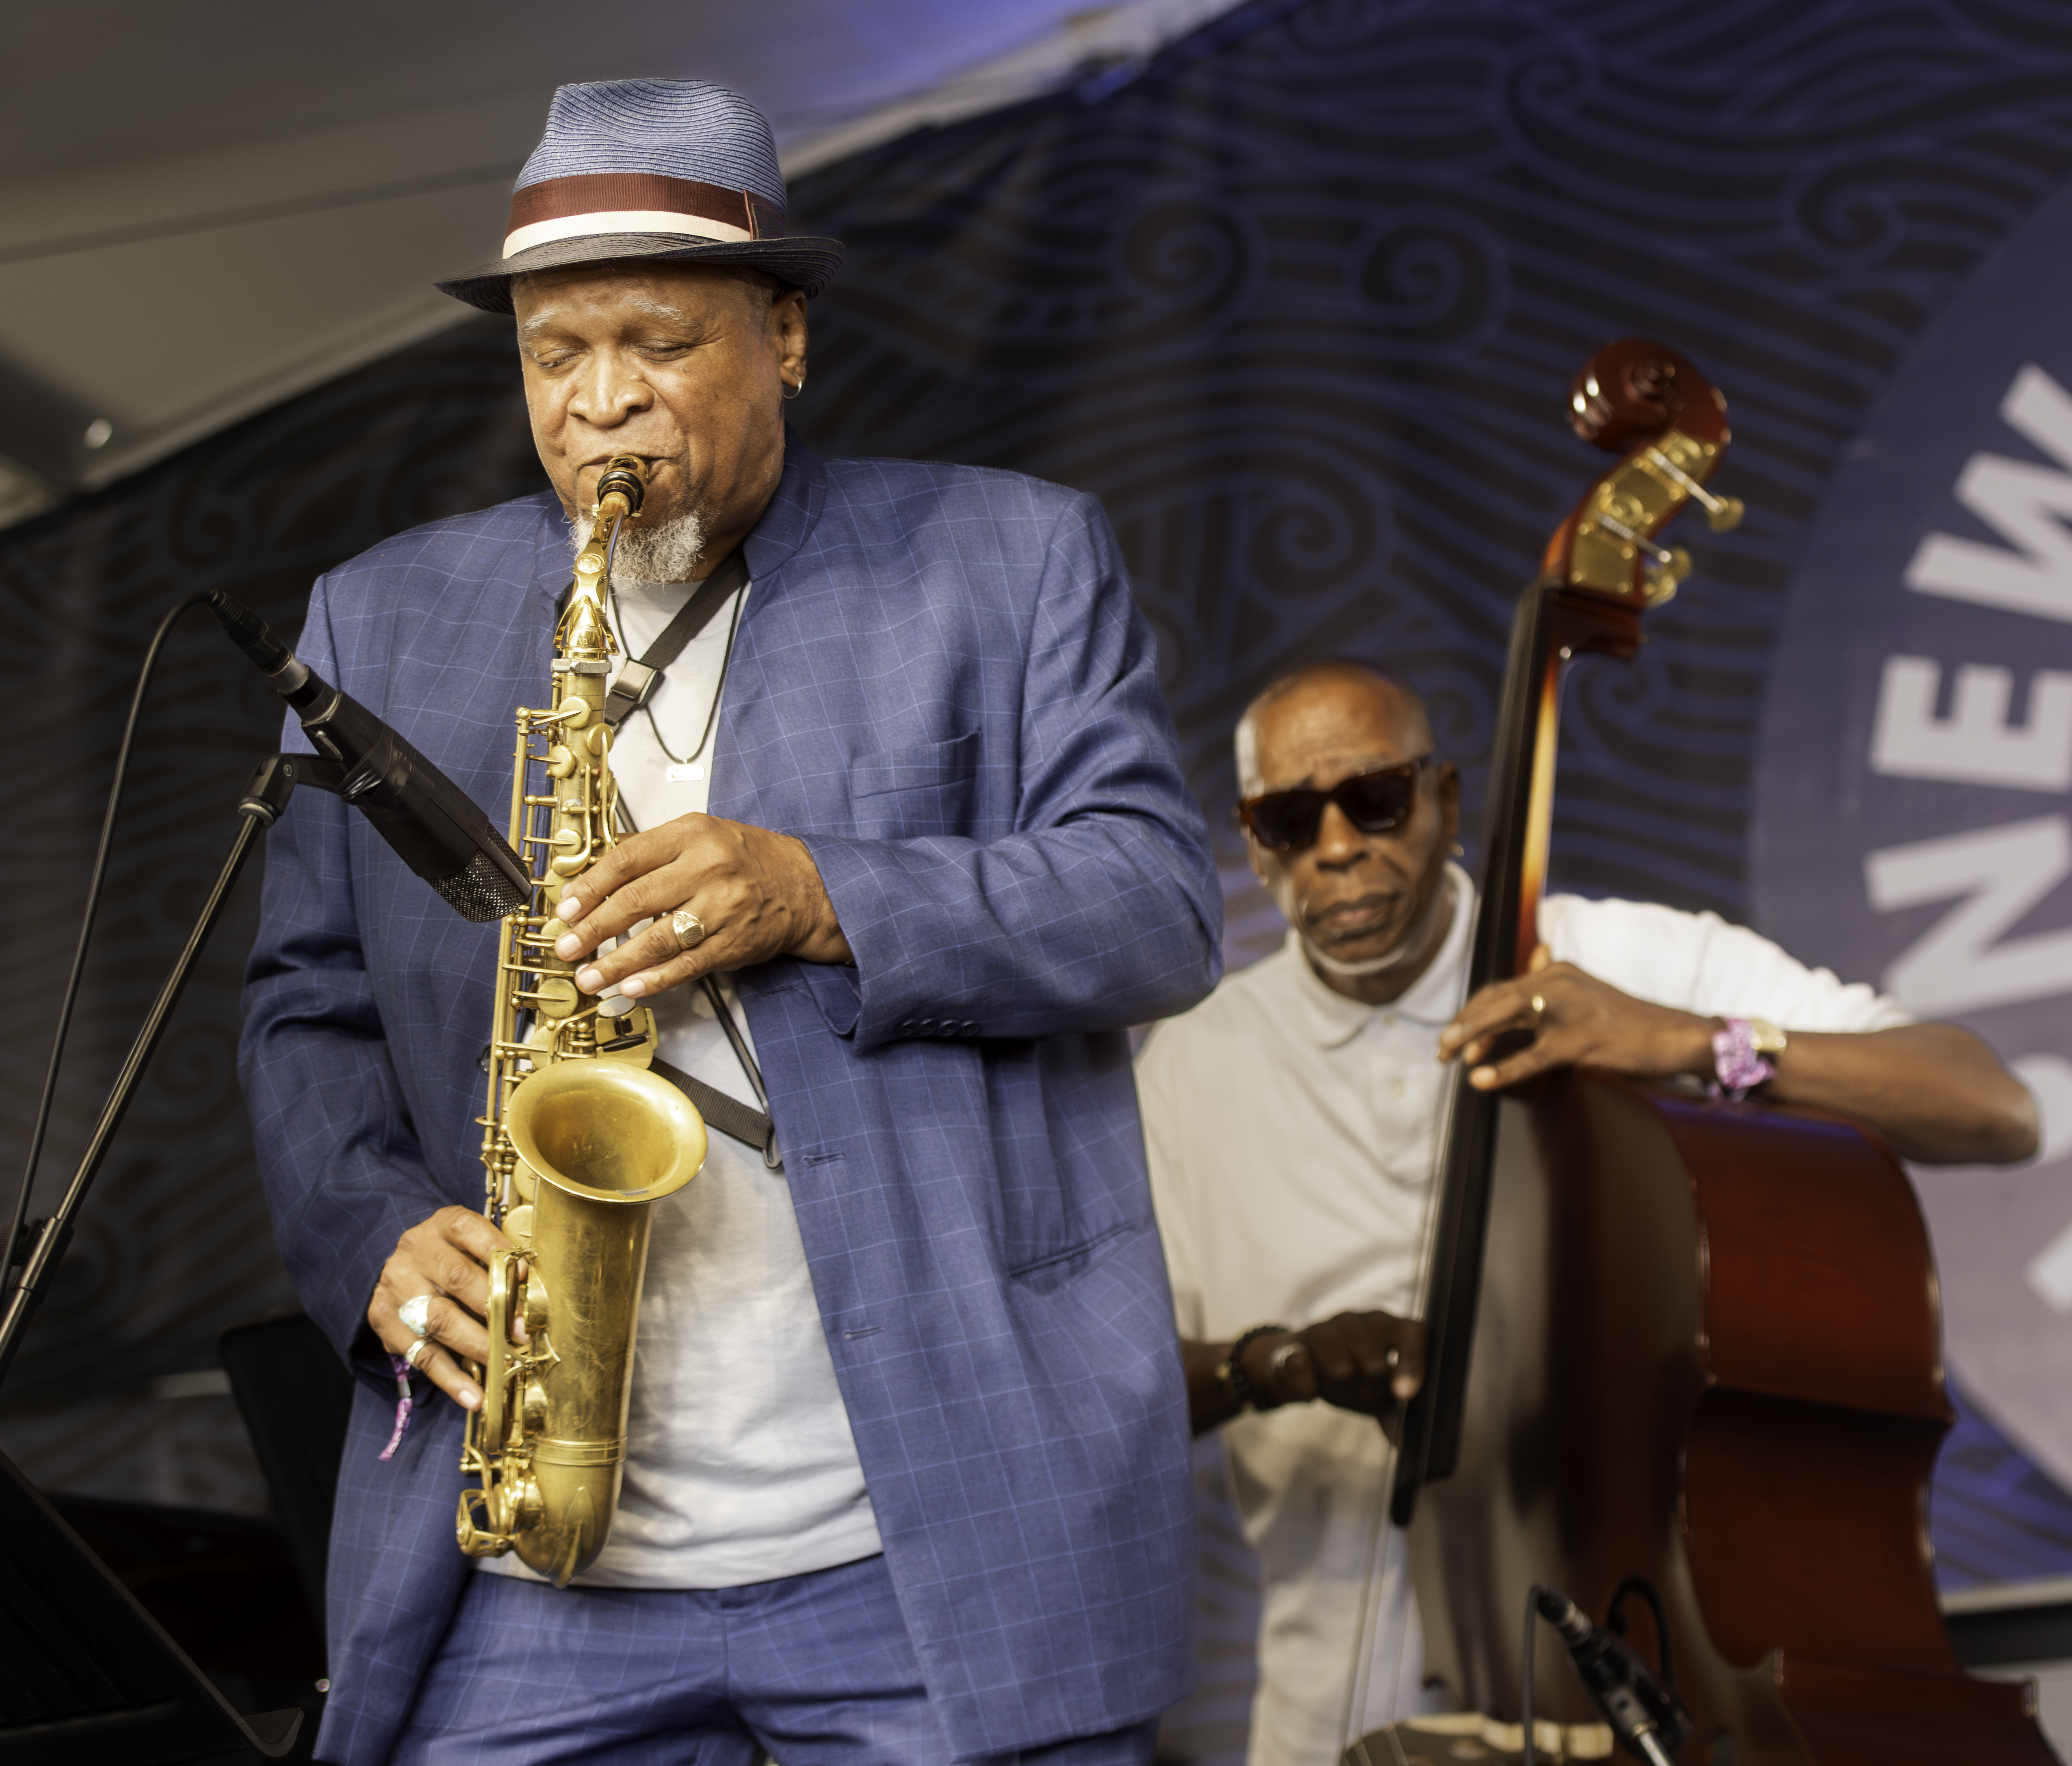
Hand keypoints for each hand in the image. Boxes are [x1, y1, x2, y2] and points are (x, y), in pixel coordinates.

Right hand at [369, 1206, 519, 1411]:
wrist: (399, 1268)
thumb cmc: (452, 1257)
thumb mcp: (472, 1245)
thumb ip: (499, 1262)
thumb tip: (536, 1294)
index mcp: (443, 1225)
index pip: (470, 1231)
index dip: (498, 1251)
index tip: (524, 1274)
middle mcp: (417, 1252)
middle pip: (458, 1279)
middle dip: (496, 1308)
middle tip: (523, 1333)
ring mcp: (398, 1287)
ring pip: (440, 1320)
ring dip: (477, 1346)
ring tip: (504, 1364)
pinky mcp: (386, 1322)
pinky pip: (422, 1355)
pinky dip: (450, 1379)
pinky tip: (473, 1396)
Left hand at [551, 812, 851, 1000]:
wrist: (808, 886)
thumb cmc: (749, 860)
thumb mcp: (702, 834)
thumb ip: (650, 847)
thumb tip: (595, 867)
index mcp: (692, 834)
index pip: (627, 859)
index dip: (590, 886)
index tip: (566, 907)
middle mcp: (707, 868)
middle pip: (636, 900)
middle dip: (594, 928)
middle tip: (567, 946)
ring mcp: (722, 907)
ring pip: (658, 939)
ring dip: (617, 962)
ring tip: (590, 976)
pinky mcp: (733, 941)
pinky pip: (687, 964)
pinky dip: (656, 979)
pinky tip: (631, 988)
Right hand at [1252, 1310, 1425, 1426]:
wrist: (1297, 1361)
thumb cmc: (1349, 1372)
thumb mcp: (1376, 1390)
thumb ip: (1392, 1411)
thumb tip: (1402, 1439)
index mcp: (1387, 1326)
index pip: (1412, 1335)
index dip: (1412, 1365)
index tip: (1403, 1395)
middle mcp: (1358, 1320)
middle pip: (1374, 1366)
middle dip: (1368, 1393)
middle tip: (1359, 1396)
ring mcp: (1325, 1326)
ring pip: (1341, 1371)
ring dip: (1340, 1392)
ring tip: (1337, 1389)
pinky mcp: (1295, 1341)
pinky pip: (1304, 1371)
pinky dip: (1308, 1387)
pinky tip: (1310, 1385)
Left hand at [1436, 950, 1713, 1090]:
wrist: (1673, 1034)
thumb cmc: (1626, 1025)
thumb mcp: (1583, 1000)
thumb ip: (1549, 998)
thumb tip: (1517, 993)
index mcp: (1557, 973)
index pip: (1501, 990)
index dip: (1473, 1013)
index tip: (1455, 1037)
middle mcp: (1558, 982)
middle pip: (1496, 999)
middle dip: (1464, 1024)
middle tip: (1443, 1049)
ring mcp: (1569, 1010)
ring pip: (1506, 1016)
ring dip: (1472, 1037)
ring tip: (1451, 1056)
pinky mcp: (1581, 1041)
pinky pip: (1532, 1056)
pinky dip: (1503, 1068)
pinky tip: (1482, 1080)